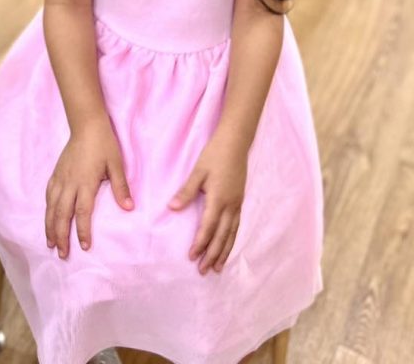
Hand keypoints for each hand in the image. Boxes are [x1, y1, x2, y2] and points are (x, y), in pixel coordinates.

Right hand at [45, 117, 132, 258]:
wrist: (86, 124)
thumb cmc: (104, 143)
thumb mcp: (116, 163)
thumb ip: (120, 187)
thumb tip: (129, 208)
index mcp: (85, 182)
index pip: (82, 212)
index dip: (82, 231)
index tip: (85, 247)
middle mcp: (69, 183)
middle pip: (62, 215)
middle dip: (61, 236)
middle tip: (61, 254)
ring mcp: (60, 178)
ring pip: (51, 207)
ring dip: (50, 227)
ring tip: (50, 243)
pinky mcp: (56, 173)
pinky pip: (48, 195)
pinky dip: (47, 209)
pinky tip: (48, 218)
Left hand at [168, 133, 247, 274]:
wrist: (236, 142)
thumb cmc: (214, 155)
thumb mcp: (198, 171)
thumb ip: (186, 191)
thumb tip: (172, 208)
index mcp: (218, 199)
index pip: (208, 227)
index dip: (200, 243)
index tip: (192, 257)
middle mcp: (230, 205)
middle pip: (222, 236)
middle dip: (212, 254)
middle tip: (204, 271)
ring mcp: (238, 203)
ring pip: (232, 233)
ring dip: (224, 251)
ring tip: (218, 267)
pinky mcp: (240, 200)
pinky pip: (237, 225)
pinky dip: (232, 239)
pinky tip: (228, 245)